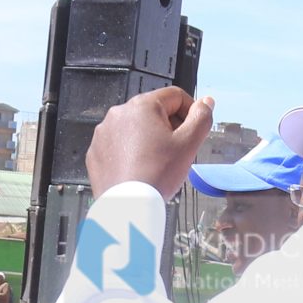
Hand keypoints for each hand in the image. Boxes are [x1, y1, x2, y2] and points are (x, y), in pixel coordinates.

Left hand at [87, 88, 216, 199]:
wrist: (127, 206)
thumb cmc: (156, 175)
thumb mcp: (188, 145)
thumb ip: (201, 118)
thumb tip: (206, 102)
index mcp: (142, 106)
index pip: (175, 96)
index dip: (191, 112)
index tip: (193, 131)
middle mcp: (119, 113)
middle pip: (154, 112)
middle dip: (169, 128)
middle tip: (176, 152)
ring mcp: (104, 132)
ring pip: (136, 128)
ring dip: (149, 140)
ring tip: (157, 163)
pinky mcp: (96, 150)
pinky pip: (119, 145)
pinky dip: (131, 153)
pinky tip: (139, 169)